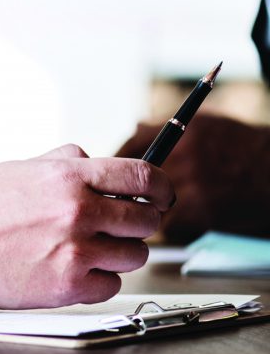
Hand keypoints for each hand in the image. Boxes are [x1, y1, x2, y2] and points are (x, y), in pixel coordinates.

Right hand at [0, 144, 172, 308]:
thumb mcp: (21, 167)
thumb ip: (64, 161)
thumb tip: (94, 159)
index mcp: (68, 177)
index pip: (144, 176)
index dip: (161, 186)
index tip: (162, 194)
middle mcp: (78, 211)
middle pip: (148, 219)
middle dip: (138, 222)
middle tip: (120, 225)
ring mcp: (76, 250)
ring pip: (135, 255)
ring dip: (118, 252)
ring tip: (87, 248)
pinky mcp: (69, 286)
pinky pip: (112, 285)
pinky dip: (98, 279)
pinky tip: (72, 268)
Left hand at [117, 113, 269, 243]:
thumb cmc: (245, 148)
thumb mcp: (208, 125)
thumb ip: (169, 130)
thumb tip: (135, 128)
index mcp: (182, 134)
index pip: (128, 148)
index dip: (114, 167)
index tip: (109, 179)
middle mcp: (184, 156)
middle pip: (133, 180)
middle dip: (127, 194)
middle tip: (126, 202)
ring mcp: (193, 184)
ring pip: (148, 206)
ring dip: (150, 213)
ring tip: (165, 210)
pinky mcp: (203, 212)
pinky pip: (172, 227)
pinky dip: (177, 228)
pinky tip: (191, 220)